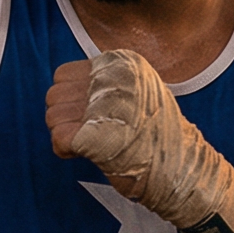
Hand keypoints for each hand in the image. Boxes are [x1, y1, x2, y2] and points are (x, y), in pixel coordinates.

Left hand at [46, 50, 233, 232]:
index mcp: (121, 65)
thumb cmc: (158, 135)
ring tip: (86, 144)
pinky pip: (59, 139)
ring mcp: (103, 106)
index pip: (64, 74)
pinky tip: (82, 155)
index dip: (69, 97)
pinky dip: (65, 151)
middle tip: (83, 133)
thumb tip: (73, 92)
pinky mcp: (94, 134)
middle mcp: (111, 79)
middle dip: (62, 117)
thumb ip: (109, 85)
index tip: (86, 115)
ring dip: (63, 134)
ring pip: (53, 116)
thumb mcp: (141, 91)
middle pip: (54, 94)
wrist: (181, 168)